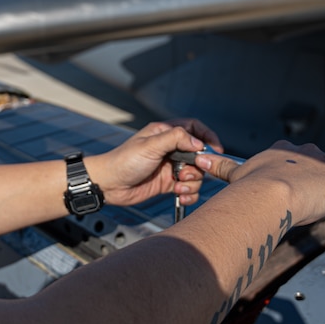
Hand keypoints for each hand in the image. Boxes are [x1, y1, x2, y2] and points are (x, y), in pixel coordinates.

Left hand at [87, 119, 222, 207]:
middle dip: (199, 166)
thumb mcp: (150, 145)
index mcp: (165, 133)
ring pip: (196, 173)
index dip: (207, 137)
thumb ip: (176, 139)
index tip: (215, 150)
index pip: (194, 128)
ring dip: (192, 182)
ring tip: (178, 185)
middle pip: (199, 155)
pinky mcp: (168, 183)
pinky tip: (179, 195)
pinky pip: (188, 188)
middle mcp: (170, 149)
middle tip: (187, 172)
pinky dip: (188, 193)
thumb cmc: (124, 161)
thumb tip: (198, 143)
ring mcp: (170, 167)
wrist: (109, 184)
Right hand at [194, 140, 324, 225]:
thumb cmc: (253, 187)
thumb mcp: (235, 175)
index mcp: (282, 151)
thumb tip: (199, 159)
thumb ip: (220, 167)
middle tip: (310, 198)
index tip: (291, 186)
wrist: (272, 193)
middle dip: (316, 178)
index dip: (294, 173)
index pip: (293, 157)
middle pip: (317, 161)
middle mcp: (306, 152)